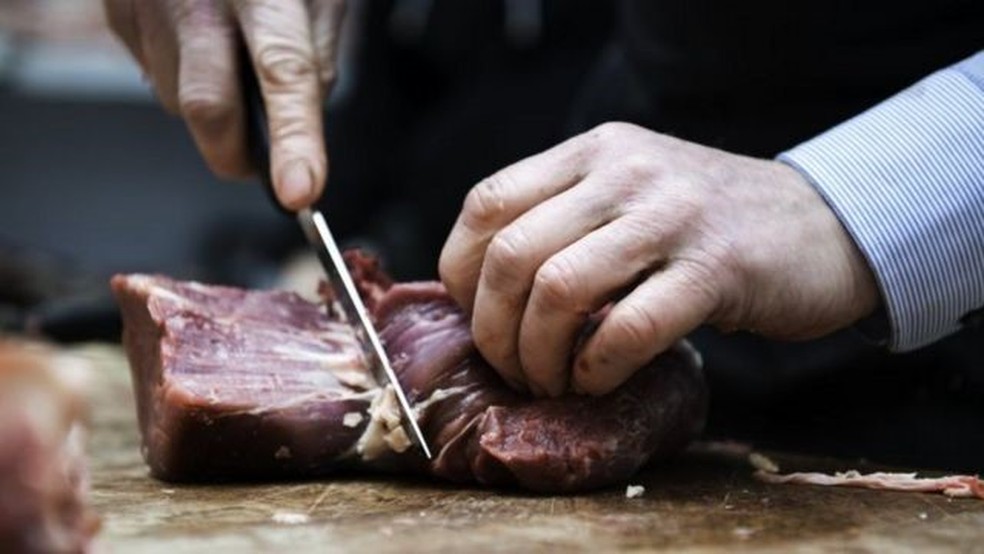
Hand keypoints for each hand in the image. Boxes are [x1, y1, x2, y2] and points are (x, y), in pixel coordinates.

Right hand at [103, 0, 344, 208]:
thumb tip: (302, 118)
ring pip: (180, 99)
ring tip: (232, 62)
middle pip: (208, 106)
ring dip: (214, 109)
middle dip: (236, 154)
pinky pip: (157, 75)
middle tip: (262, 167)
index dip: (294, 139)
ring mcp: (146, 6)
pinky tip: (201, 44)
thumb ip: (314, 50)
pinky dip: (186, 79)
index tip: (299, 191)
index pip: (284, 73)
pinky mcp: (117, 14)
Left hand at [439, 122, 878, 396]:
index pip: (487, 204)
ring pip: (559, 290)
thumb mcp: (628, 194)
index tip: (474, 317)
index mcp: (592, 151)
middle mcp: (625, 172)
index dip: (461, 272)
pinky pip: (628, 328)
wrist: (822, 225)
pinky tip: (597, 381)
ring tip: (551, 382)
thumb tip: (482, 291)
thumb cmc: (706, 227)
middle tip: (513, 370)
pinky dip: (597, 368)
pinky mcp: (717, 269)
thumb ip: (563, 219)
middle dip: (494, 331)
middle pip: (512, 255)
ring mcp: (672, 216)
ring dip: (539, 357)